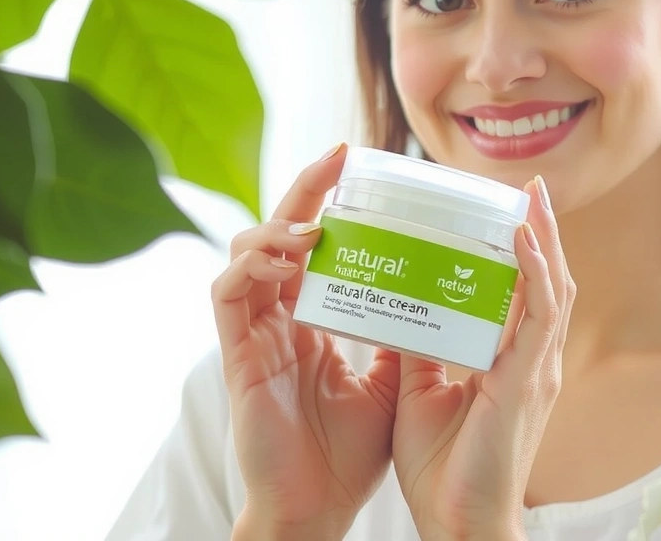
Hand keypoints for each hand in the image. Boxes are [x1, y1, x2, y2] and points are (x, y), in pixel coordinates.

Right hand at [211, 143, 399, 537]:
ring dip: (276, 227)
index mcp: (311, 320)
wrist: (321, 509)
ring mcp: (254, 336)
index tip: (358, 165)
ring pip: (244, 254)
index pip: (314, 244)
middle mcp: (278, 319)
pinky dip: (251, 268)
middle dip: (304, 189)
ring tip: (313, 224)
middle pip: (278, 234)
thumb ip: (399, 340)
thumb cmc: (350, 453)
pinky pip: (228, 296)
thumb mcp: (390, 384)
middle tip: (338, 156)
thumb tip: (432, 299)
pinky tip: (287, 260)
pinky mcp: (237, 358)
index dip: (328, 201)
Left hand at [391, 177, 574, 540]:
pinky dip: (533, 273)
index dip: (523, 250)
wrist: (458, 524)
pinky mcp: (527, 382)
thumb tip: (399, 313)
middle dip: (540, 231)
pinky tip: (523, 240)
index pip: (525, 293)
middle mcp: (534, 360)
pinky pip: (538, 316)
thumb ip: (419, 352)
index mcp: (513, 363)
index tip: (509, 209)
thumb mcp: (423, 395)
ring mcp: (536, 370)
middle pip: (547, 280)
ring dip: (543, 239)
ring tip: (531, 197)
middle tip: (527, 188)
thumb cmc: (445, 471)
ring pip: (551, 288)